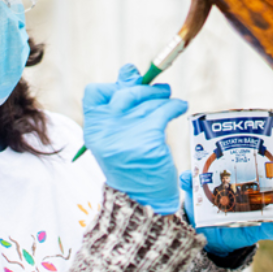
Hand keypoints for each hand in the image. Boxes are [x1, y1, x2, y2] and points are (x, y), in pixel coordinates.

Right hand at [83, 64, 187, 214]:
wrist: (142, 202)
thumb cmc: (131, 165)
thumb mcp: (118, 135)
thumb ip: (121, 104)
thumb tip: (130, 69)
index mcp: (93, 130)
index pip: (95, 93)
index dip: (114, 85)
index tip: (129, 86)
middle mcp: (105, 132)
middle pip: (126, 93)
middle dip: (147, 89)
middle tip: (161, 91)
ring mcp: (126, 137)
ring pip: (148, 103)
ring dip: (163, 98)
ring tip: (171, 102)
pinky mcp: (148, 143)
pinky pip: (163, 112)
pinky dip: (174, 106)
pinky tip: (179, 108)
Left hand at [180, 149, 272, 255]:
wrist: (204, 229)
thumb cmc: (204, 202)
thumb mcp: (197, 189)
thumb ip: (192, 182)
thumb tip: (185, 176)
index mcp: (248, 177)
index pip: (269, 165)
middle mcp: (259, 192)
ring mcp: (261, 211)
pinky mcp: (256, 230)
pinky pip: (268, 230)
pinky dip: (272, 229)